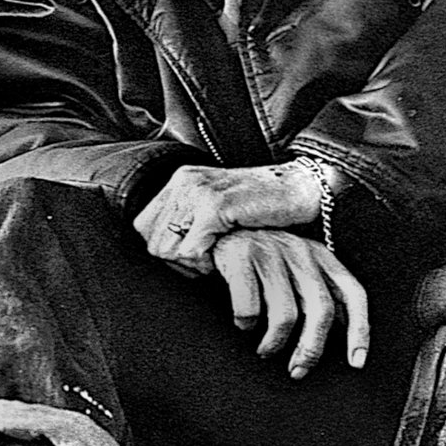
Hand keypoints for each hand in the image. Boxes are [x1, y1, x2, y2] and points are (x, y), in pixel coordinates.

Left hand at [134, 160, 318, 270]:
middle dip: (175, 262)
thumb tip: (167, 252)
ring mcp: (198, 191)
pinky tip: (222, 257)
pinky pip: (190, 250)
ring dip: (190, 264)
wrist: (302, 188)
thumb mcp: (219, 208)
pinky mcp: (215, 205)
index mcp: (182, 180)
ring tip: (214, 260)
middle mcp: (184, 181)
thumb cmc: (265, 207)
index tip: (192, 259)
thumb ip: (192, 221)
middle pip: (151, 239)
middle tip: (204, 265)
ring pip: (166, 248)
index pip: (144, 226)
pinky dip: (203, 263)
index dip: (164, 250)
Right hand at [210, 230, 369, 378]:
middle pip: (321, 309)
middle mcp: (300, 250)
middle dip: (312, 348)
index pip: (352, 294)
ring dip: (275, 343)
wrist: (215, 232)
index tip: (356, 361)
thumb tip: (342, 334)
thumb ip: (316, 294)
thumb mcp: (295, 270)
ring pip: (286, 314)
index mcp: (320, 256)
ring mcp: (271, 251)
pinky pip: (250, 308)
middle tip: (299, 369)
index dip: (359, 330)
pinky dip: (246, 324)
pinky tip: (243, 324)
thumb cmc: (259, 261)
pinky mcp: (241, 256)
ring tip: (265, 350)